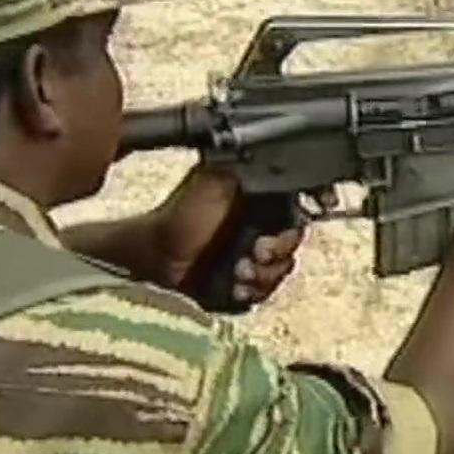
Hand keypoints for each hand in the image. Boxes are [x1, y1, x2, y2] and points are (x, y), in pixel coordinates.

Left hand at [150, 166, 304, 306]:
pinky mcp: (245, 286)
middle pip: (291, 246)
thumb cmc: (181, 216)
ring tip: (240, 272)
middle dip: (278, 253)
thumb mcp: (215, 180)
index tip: (277, 235)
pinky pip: (263, 293)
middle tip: (257, 253)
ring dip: (263, 275)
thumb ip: (249, 168)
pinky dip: (252, 292)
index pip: (296, 215)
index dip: (293, 227)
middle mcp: (262, 230)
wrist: (157, 258)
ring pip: (280, 272)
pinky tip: (236, 287)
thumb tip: (278, 160)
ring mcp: (255, 260)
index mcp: (261, 201)